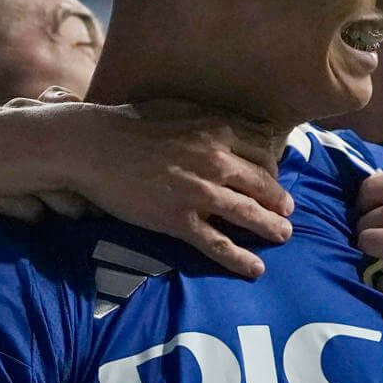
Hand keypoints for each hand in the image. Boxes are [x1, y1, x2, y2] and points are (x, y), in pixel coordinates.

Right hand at [44, 98, 293, 277]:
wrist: (94, 147)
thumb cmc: (131, 126)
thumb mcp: (180, 113)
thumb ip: (208, 123)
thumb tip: (229, 132)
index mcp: (217, 132)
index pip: (262, 153)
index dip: (272, 171)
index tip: (273, 180)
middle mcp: (215, 162)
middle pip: (263, 185)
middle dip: (280, 201)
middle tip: (289, 212)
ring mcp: (198, 193)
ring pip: (248, 214)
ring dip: (272, 228)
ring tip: (284, 236)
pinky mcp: (179, 220)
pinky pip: (218, 244)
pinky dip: (240, 258)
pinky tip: (255, 269)